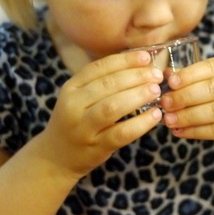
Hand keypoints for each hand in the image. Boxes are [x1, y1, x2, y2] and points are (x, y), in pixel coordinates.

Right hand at [39, 51, 162, 178]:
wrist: (56, 158)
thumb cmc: (76, 121)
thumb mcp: (79, 98)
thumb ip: (102, 82)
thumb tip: (139, 64)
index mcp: (71, 87)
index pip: (99, 67)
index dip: (124, 60)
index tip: (145, 57)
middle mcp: (73, 105)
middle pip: (108, 84)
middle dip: (136, 76)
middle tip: (156, 75)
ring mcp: (83, 127)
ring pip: (113, 107)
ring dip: (138, 96)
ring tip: (156, 91)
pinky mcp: (96, 147)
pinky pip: (122, 133)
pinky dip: (141, 123)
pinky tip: (155, 115)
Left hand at [160, 57, 213, 147]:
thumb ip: (198, 78)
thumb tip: (165, 75)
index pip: (211, 67)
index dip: (189, 75)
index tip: (170, 82)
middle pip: (212, 90)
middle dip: (184, 97)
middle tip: (165, 103)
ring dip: (188, 117)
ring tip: (169, 120)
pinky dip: (196, 132)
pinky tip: (181, 132)